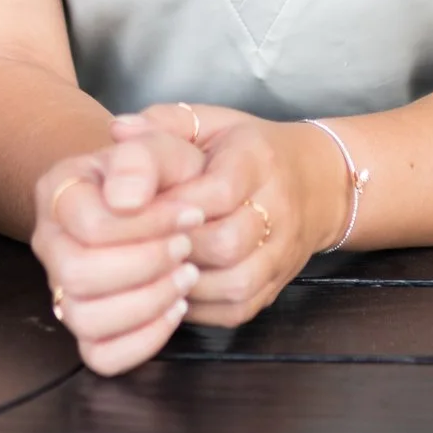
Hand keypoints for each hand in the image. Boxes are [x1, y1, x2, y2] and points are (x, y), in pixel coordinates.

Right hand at [29, 129, 207, 376]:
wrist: (162, 195)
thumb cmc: (160, 173)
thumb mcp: (158, 147)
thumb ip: (141, 159)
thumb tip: (125, 200)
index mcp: (58, 192)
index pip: (91, 225)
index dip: (148, 226)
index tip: (192, 213)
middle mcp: (50, 243)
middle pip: (78, 275)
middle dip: (146, 264)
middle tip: (186, 246)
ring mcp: (63, 289)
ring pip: (84, 320)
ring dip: (147, 301)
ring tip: (186, 276)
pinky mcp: (89, 328)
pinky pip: (101, 356)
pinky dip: (144, 340)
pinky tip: (175, 309)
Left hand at [113, 105, 345, 328]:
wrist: (314, 181)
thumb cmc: (242, 150)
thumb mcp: (206, 122)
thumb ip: (161, 123)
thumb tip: (118, 130)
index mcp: (257, 159)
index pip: (217, 190)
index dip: (170, 204)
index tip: (134, 204)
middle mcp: (280, 208)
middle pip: (226, 243)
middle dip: (174, 245)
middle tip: (137, 241)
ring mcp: (282, 253)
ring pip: (234, 283)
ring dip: (183, 280)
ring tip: (152, 265)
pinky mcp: (275, 286)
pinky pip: (235, 309)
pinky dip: (197, 305)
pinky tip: (171, 286)